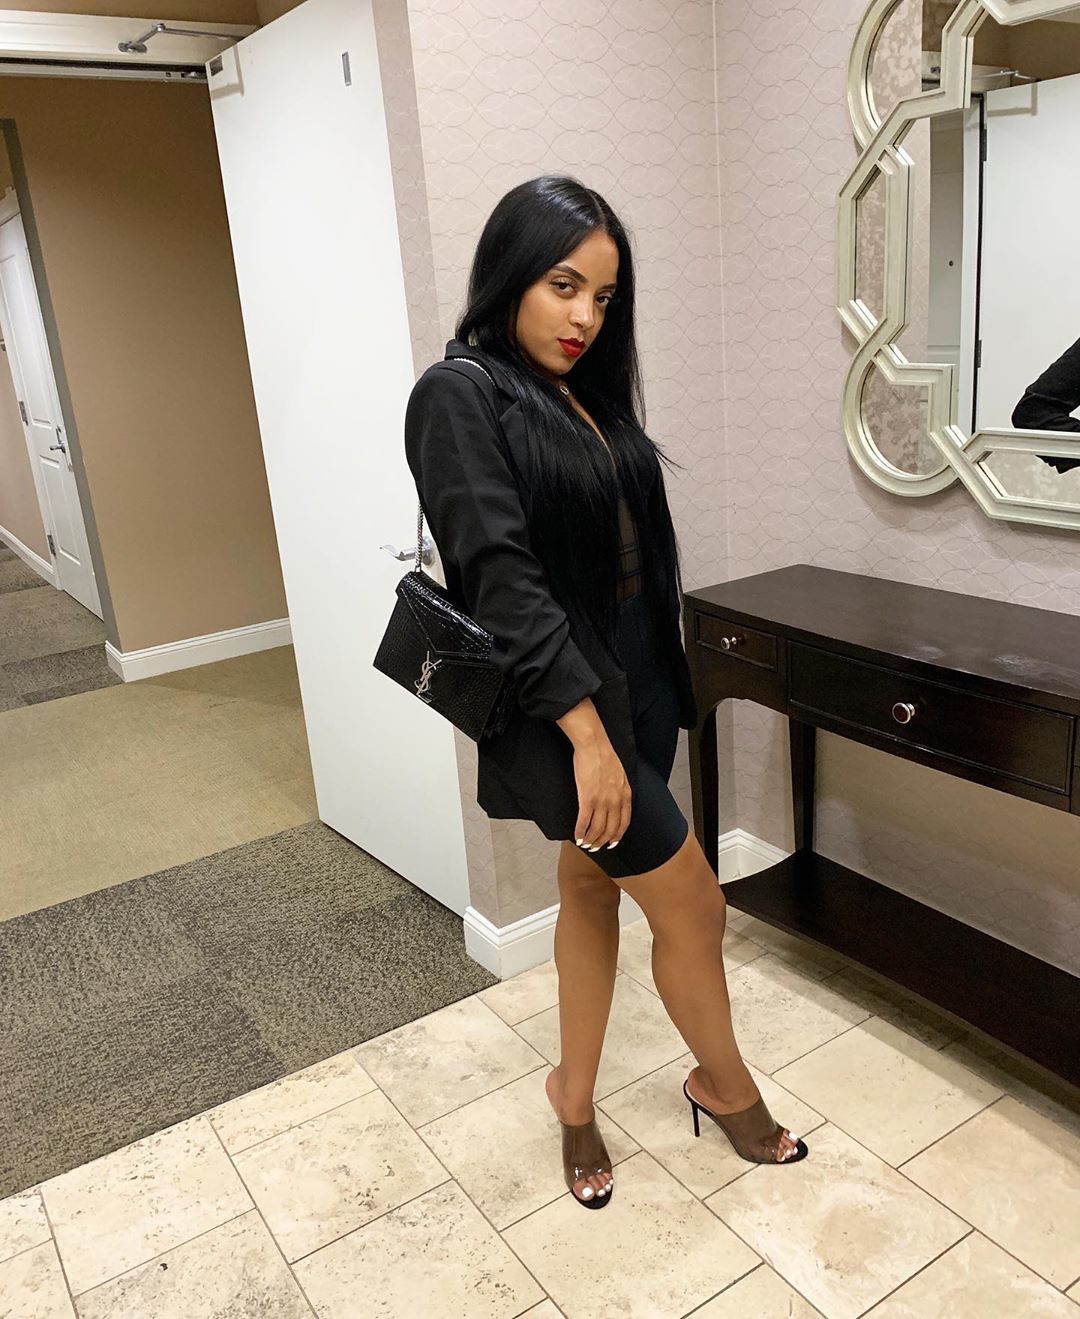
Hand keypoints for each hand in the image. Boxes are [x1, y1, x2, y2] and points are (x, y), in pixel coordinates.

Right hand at [571, 737, 631, 851]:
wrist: (594, 745)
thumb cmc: (604, 755)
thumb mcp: (621, 774)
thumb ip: (620, 789)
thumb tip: (616, 799)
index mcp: (625, 794)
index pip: (624, 822)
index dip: (618, 836)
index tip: (612, 843)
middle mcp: (615, 801)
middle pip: (611, 829)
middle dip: (603, 842)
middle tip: (596, 847)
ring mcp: (601, 801)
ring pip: (597, 829)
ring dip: (591, 840)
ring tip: (585, 844)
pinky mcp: (587, 798)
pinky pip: (584, 822)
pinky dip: (580, 832)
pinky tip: (577, 836)